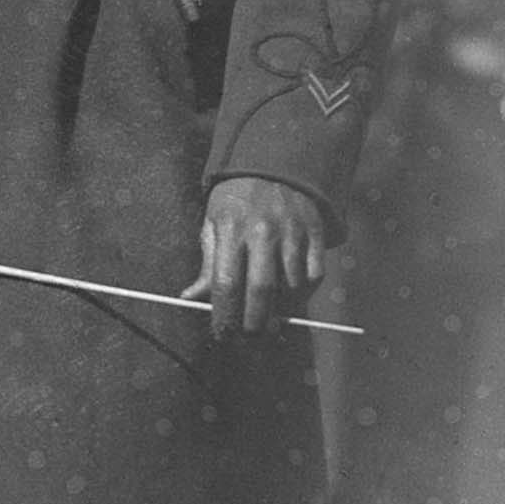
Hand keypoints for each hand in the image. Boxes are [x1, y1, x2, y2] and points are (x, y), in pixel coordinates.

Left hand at [181, 176, 325, 337]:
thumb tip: (189, 298)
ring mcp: (292, 232)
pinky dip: (304, 294)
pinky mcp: (315, 233)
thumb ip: (206, 264)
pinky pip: (314, 276)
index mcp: (231, 229)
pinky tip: (292, 297)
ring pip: (291, 287)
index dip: (224, 316)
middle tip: (250, 338)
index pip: (226, 284)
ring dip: (282, 312)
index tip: (223, 334)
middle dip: (255, 324)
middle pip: (261, 291)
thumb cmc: (237, 201)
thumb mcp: (214, 222)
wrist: (276, 165)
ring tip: (271, 318)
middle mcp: (263, 231)